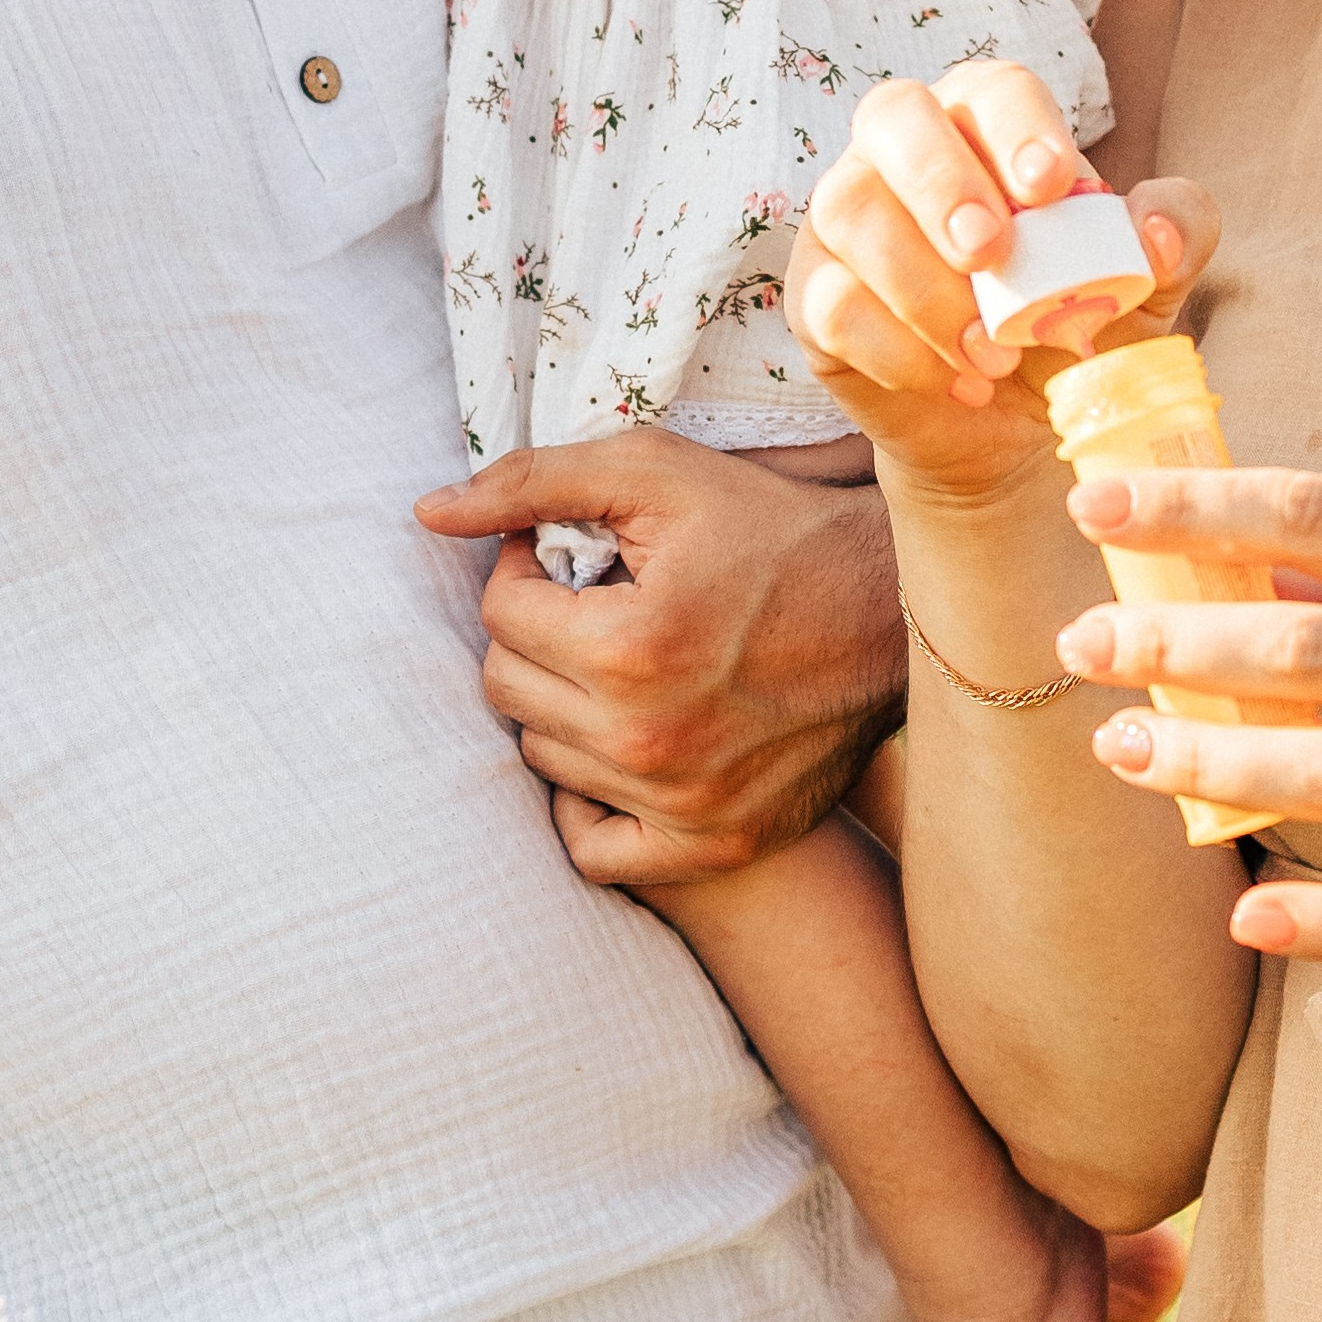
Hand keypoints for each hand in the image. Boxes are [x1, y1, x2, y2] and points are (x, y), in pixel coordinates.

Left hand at [416, 430, 903, 883]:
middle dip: (536, 633)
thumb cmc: (771, 526)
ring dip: (565, 703)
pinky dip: (590, 800)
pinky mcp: (715, 844)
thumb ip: (532, 483)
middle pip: (507, 691)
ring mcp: (683, 806)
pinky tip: (622, 741)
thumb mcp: (655, 472)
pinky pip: (593, 849)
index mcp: (630, 648)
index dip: (527, 567)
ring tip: (627, 657)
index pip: (500, 612)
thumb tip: (427, 513)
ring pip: (544, 757)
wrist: (894, 607)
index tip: (578, 552)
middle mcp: (650, 741)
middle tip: (597, 601)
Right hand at [787, 57, 1217, 502]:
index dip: (1017, 126)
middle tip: (991, 252)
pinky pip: (832, 304)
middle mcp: (902, 152)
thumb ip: (1173, 236)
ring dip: (927, 288)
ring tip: (995, 354)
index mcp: (983, 123)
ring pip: (851, 211)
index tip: (1052, 185)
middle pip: (891, 115)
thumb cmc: (1076, 326)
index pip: (990, 89)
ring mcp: (846, 221)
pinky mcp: (816, 298)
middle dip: (941, 182)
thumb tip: (1152, 229)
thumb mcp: (1145, 286)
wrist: (1018, 431)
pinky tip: (956, 382)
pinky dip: (900, 350)